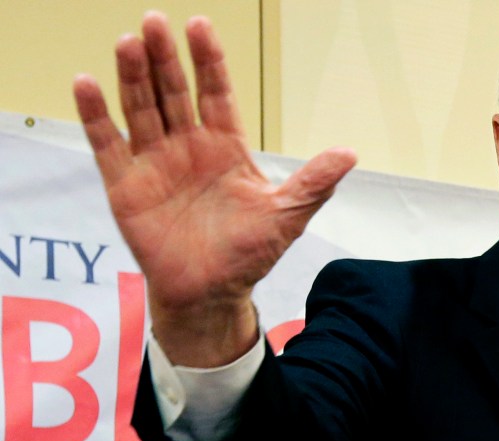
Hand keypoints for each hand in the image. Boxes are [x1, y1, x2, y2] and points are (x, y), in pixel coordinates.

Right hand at [73, 12, 356, 365]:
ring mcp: (154, 163)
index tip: (199, 25)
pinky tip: (87, 83)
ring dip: (133, 77)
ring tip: (129, 43)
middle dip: (165, 58)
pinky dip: (95, 115)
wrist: (211, 293)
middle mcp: (188, 147)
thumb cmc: (248, 253)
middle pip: (174, 92)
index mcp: (225, 147)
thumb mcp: (286, 215)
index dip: (208, 60)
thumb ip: (313, 182)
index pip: (215, 92)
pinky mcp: (126, 186)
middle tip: (155, 22)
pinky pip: (107, 145)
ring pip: (141, 109)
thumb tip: (350, 154)